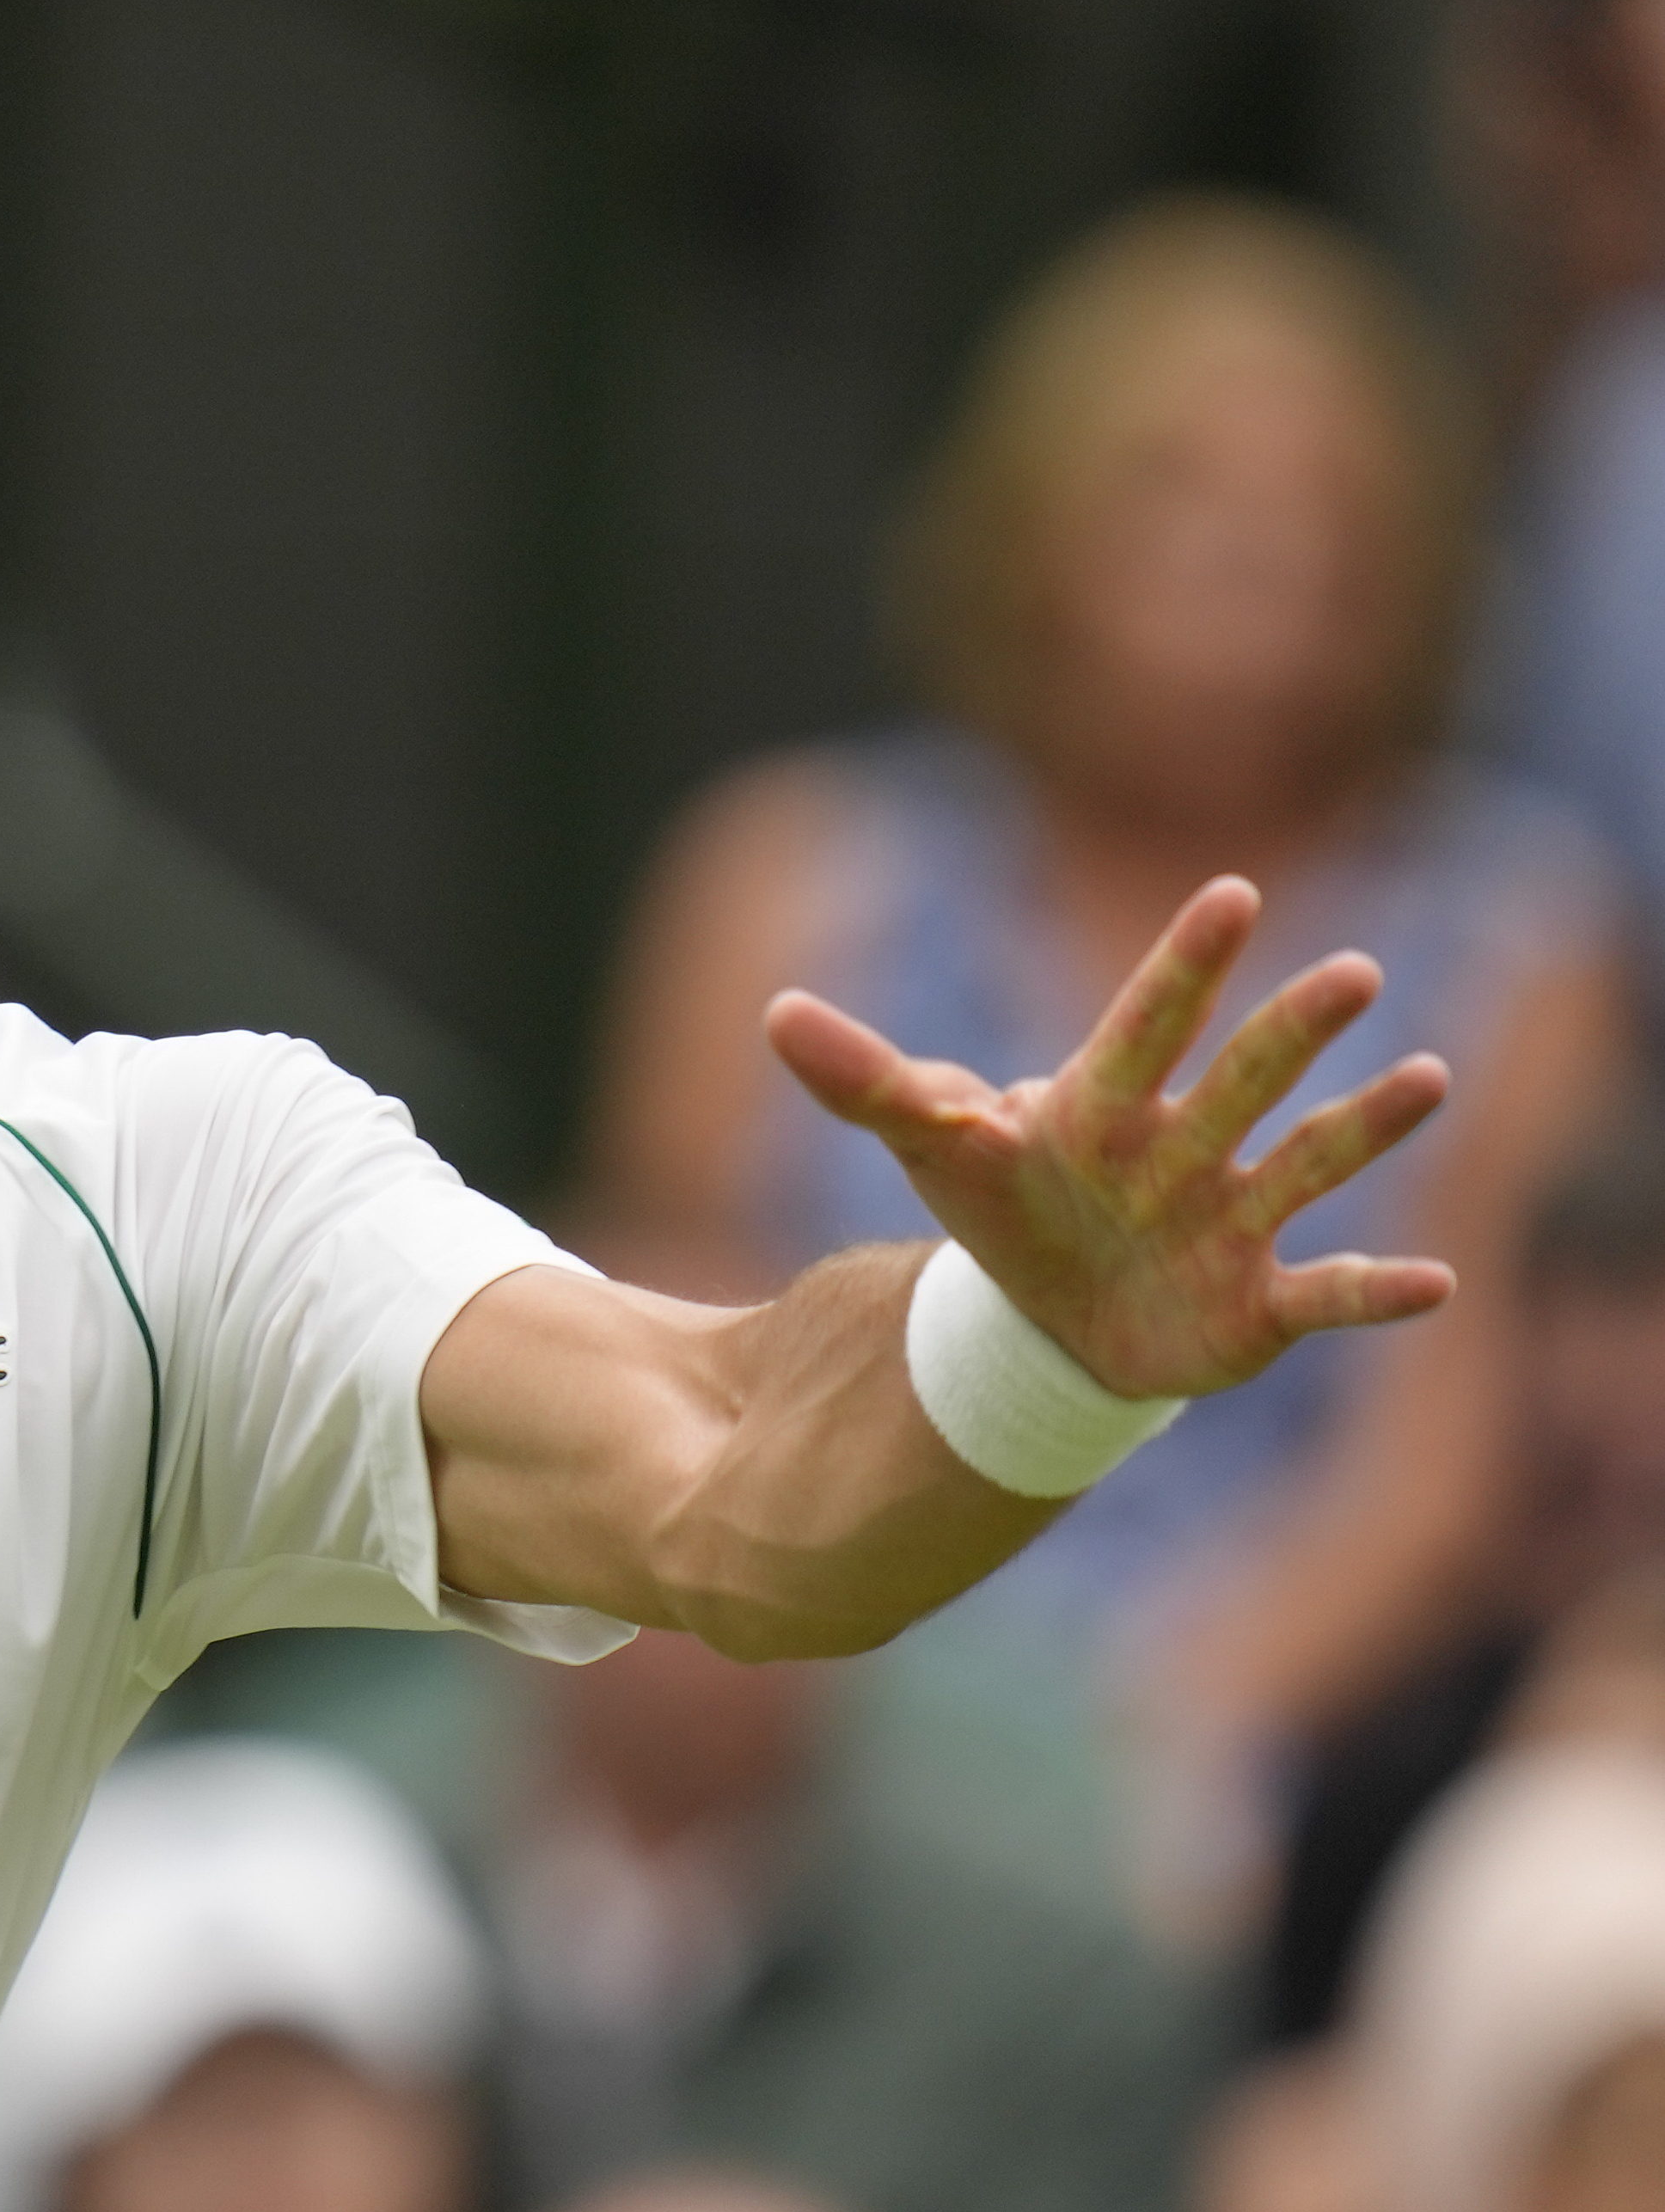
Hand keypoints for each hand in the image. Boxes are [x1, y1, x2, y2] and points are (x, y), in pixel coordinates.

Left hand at [764, 877, 1453, 1401]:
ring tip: (1425, 1077)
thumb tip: (774, 1012)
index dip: (1183, 966)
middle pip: (1244, 1077)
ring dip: (1366, 1126)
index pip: (1145, 1022)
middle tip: (1352, 971)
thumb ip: (864, 1081)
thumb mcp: (928, 1143)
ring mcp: (1231, 1216)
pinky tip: (1437, 1280)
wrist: (1042, 1319)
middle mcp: (1186, 1144)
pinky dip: (1381, 1291)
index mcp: (1106, 1101)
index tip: (1231, 893)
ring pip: (1309, 1162)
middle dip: (1293, 1029)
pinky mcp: (1259, 1301)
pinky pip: (1331, 1292)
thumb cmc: (1001, 1205)